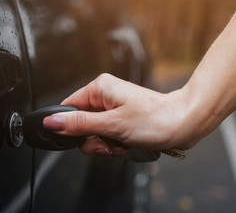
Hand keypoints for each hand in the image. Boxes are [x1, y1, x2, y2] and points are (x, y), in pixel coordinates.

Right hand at [43, 73, 212, 156]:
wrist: (184, 124)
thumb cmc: (155, 119)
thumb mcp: (112, 125)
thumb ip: (80, 124)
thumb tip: (52, 121)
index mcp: (99, 89)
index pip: (68, 107)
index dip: (71, 127)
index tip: (84, 138)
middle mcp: (106, 97)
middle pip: (81, 125)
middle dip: (94, 140)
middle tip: (110, 143)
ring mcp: (115, 109)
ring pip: (95, 134)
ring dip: (107, 145)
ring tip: (123, 144)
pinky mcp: (123, 120)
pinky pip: (109, 137)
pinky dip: (116, 146)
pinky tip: (128, 145)